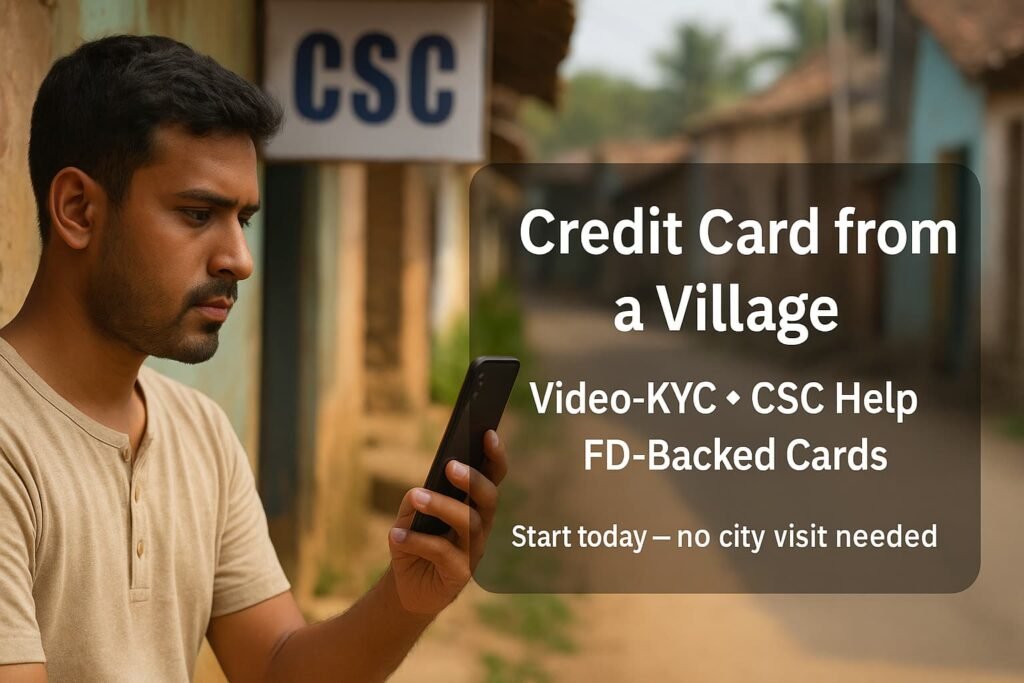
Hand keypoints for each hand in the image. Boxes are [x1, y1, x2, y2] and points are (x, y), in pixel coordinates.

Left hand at [386, 429, 507, 614]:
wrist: (407, 587)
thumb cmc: (414, 543)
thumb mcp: (410, 515)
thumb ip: (417, 500)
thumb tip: (419, 492)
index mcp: (474, 505)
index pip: (493, 477)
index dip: (495, 456)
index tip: (488, 433)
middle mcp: (481, 526)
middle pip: (489, 498)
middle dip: (473, 479)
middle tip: (451, 465)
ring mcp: (474, 551)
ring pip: (469, 522)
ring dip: (441, 506)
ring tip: (415, 496)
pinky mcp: (460, 574)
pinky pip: (442, 551)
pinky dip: (417, 540)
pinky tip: (396, 534)